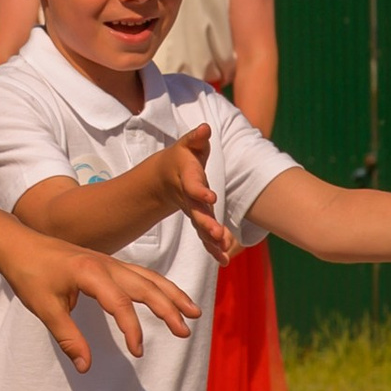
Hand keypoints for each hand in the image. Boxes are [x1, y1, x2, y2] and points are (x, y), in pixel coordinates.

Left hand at [3, 230, 197, 373]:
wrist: (18, 244)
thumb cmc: (29, 274)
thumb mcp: (45, 308)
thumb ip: (68, 337)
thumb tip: (85, 367)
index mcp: (90, 272)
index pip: (120, 303)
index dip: (131, 329)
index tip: (137, 352)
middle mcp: (106, 264)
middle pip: (145, 286)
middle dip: (168, 308)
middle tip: (185, 331)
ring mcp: (109, 261)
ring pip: (148, 277)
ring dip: (172, 294)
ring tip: (194, 312)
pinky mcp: (108, 263)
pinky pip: (141, 274)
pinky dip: (159, 286)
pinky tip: (169, 297)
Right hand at [154, 123, 234, 264]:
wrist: (165, 178)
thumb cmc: (183, 157)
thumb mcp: (187, 145)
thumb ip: (196, 138)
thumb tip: (205, 128)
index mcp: (187, 178)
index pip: (193, 186)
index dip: (200, 191)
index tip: (211, 198)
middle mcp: (189, 198)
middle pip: (196, 212)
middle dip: (207, 224)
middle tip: (217, 234)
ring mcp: (192, 210)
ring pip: (201, 227)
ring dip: (211, 240)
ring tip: (222, 251)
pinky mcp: (198, 220)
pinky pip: (205, 236)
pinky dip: (213, 249)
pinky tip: (224, 261)